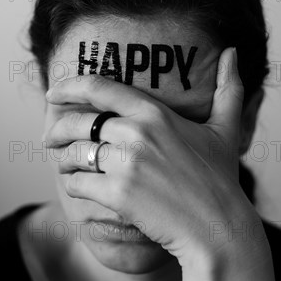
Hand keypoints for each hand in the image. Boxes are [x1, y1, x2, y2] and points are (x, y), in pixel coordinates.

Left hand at [44, 47, 274, 280]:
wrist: (218, 228)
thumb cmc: (220, 179)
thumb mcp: (225, 129)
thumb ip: (228, 88)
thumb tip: (232, 52)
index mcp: (154, 112)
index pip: (99, 87)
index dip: (69, 86)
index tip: (54, 92)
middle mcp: (136, 132)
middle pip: (77, 122)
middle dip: (56, 130)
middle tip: (49, 138)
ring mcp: (125, 163)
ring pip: (72, 153)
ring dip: (62, 159)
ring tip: (64, 164)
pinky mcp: (117, 193)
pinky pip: (77, 183)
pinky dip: (72, 185)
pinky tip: (80, 187)